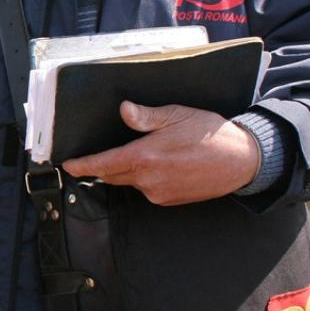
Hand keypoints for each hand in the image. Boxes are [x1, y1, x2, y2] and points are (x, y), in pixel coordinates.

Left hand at [61, 101, 259, 205]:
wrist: (241, 161)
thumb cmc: (210, 134)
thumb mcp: (177, 116)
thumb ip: (146, 116)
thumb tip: (124, 110)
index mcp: (145, 157)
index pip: (103, 164)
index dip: (82, 166)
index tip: (68, 165)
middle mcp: (148, 179)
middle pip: (112, 175)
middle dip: (102, 166)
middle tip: (97, 155)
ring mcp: (158, 193)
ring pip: (129, 182)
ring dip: (126, 171)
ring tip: (142, 154)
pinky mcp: (168, 201)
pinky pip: (146, 189)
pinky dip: (143, 178)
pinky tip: (159, 165)